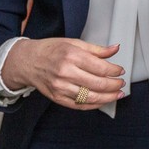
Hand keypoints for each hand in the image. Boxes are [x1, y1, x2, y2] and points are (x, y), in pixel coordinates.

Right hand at [1, 37, 124, 109]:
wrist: (27, 61)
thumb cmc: (50, 50)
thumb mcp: (74, 43)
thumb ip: (96, 49)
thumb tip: (115, 49)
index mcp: (71, 56)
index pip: (100, 67)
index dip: (114, 71)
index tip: (120, 71)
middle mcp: (65, 72)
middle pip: (97, 83)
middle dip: (114, 85)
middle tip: (121, 83)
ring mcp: (60, 87)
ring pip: (90, 97)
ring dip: (107, 97)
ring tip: (117, 94)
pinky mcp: (57, 98)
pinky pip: (79, 105)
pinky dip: (94, 105)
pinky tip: (103, 101)